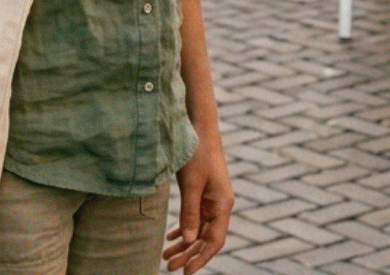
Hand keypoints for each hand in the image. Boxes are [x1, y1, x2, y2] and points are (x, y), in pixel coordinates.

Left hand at [163, 138, 231, 272]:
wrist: (200, 128)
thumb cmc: (197, 154)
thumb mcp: (190, 184)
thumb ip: (190, 213)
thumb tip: (188, 241)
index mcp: (222, 205)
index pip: (214, 241)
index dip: (201, 258)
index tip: (185, 272)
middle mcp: (220, 205)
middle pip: (206, 238)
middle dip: (189, 254)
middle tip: (169, 267)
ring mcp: (212, 200)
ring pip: (199, 230)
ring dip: (184, 244)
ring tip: (166, 257)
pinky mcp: (203, 194)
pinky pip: (195, 218)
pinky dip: (184, 229)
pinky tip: (171, 237)